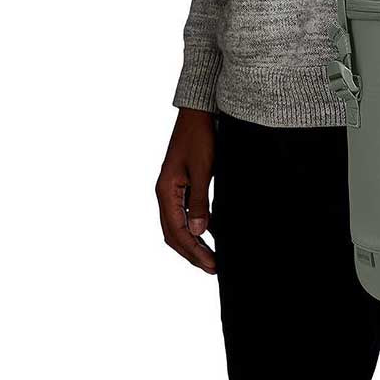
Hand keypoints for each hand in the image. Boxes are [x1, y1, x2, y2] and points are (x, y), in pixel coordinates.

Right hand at [156, 108, 215, 273]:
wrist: (199, 112)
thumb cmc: (201, 137)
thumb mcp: (202, 170)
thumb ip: (199, 202)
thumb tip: (198, 233)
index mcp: (165, 191)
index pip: (176, 232)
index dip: (193, 252)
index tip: (212, 265)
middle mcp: (165, 192)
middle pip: (175, 233)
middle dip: (193, 253)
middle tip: (214, 267)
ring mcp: (173, 188)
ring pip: (180, 224)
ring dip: (194, 242)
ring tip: (212, 257)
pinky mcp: (183, 182)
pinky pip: (187, 211)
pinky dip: (198, 225)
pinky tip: (212, 232)